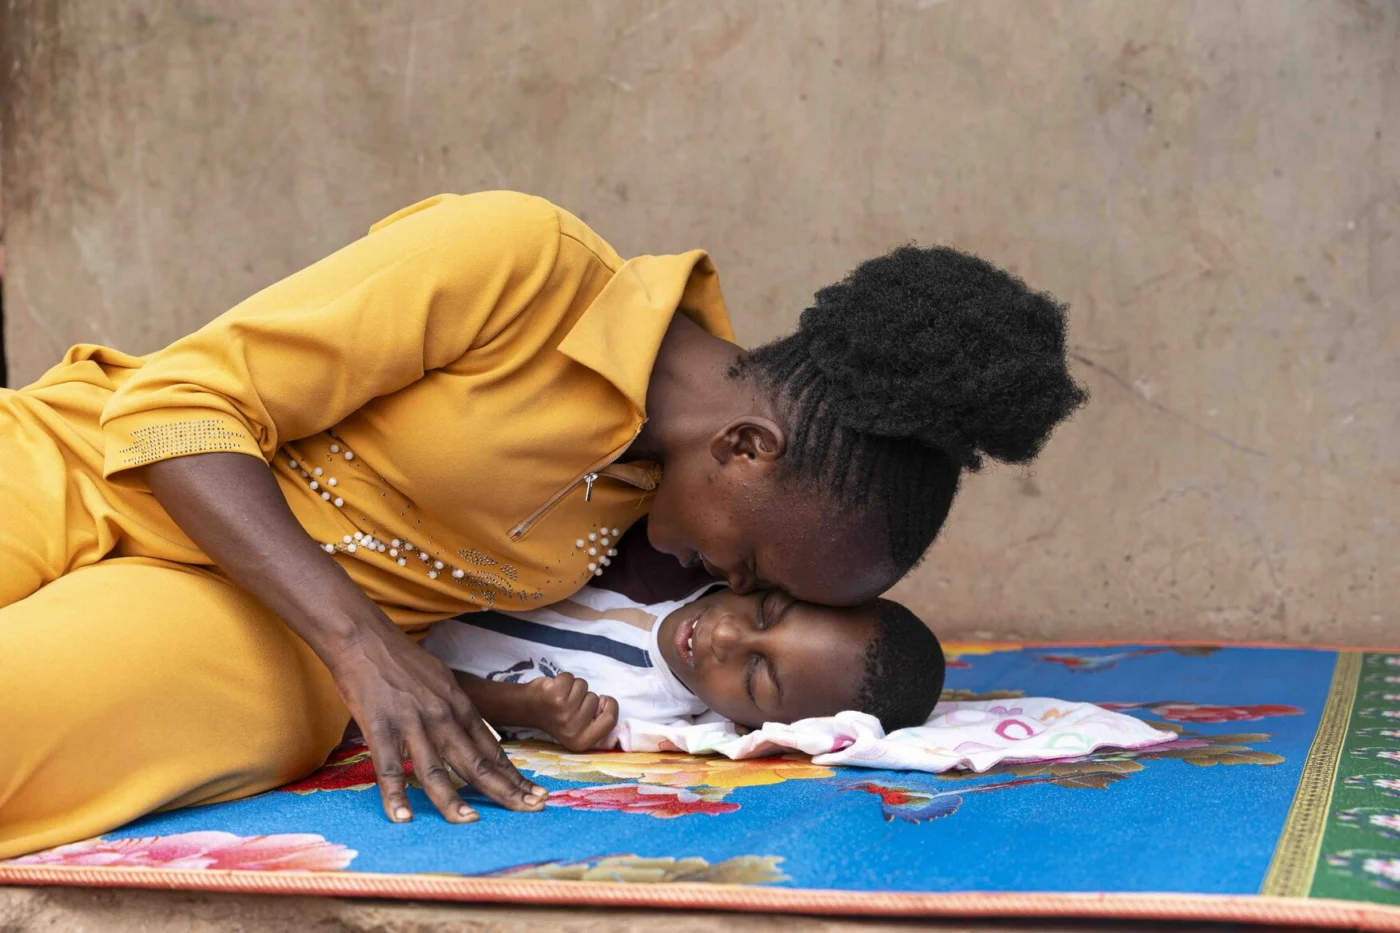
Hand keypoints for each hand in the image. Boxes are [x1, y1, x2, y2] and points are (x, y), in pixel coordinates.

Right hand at [329, 618, 548, 823]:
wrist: (365, 638)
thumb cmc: (404, 661)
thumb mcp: (443, 681)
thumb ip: (460, 710)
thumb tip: (480, 734)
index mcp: (459, 707)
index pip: (493, 750)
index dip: (514, 776)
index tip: (536, 794)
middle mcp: (443, 717)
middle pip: (476, 763)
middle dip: (505, 791)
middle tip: (530, 811)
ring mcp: (412, 723)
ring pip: (436, 770)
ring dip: (453, 800)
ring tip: (470, 822)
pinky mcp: (380, 727)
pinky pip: (389, 768)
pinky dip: (395, 795)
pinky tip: (402, 817)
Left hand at [523, 673, 619, 751]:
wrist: (527, 708)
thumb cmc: (557, 715)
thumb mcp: (579, 727)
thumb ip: (597, 720)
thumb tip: (607, 703)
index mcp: (582, 741)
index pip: (611, 720)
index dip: (609, 705)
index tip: (600, 701)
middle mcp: (574, 729)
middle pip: (595, 699)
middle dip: (585, 696)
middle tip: (568, 704)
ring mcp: (564, 713)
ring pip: (583, 686)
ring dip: (573, 686)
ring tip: (561, 696)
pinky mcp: (555, 697)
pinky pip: (570, 677)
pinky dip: (563, 678)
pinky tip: (554, 689)